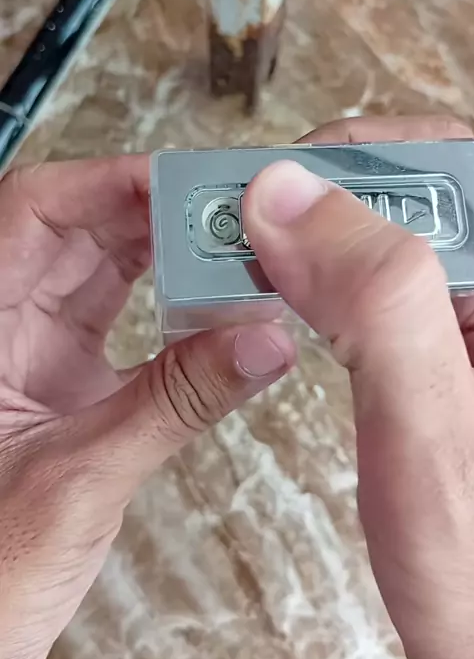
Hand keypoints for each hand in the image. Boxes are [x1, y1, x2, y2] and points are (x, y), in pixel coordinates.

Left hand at [0, 156, 294, 658]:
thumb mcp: (83, 477)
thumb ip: (177, 404)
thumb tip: (263, 344)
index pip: (33, 210)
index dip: (106, 181)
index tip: (180, 181)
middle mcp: (3, 321)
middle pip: (78, 229)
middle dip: (154, 209)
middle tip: (228, 207)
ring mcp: (31, 347)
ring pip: (103, 266)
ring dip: (166, 250)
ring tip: (231, 243)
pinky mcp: (62, 375)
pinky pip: (120, 314)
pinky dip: (168, 301)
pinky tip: (213, 298)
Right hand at [243, 115, 473, 658]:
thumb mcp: (427, 426)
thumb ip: (373, 300)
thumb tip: (288, 199)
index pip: (457, 162)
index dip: (366, 154)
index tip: (290, 181)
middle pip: (417, 193)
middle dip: (328, 196)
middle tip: (259, 222)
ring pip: (390, 237)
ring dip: (319, 239)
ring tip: (263, 258)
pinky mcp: (447, 351)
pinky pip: (380, 286)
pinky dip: (325, 281)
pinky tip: (295, 299)